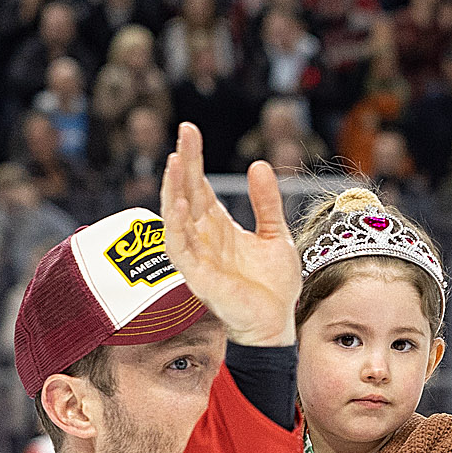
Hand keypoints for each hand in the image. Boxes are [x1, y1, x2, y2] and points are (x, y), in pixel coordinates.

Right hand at [161, 122, 300, 345]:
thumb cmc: (273, 287)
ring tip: (176, 161)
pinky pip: (180, 248)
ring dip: (173, 189)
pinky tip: (181, 204)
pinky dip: (177, 226)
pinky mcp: (198, 277)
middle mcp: (203, 238)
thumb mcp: (276, 235)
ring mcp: (198, 257)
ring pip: (175, 218)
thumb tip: (258, 165)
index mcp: (219, 227)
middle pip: (185, 193)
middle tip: (184, 132)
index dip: (193, 158)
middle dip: (183, 163)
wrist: (278, 323)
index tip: (189, 129)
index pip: (200, 186)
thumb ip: (266, 203)